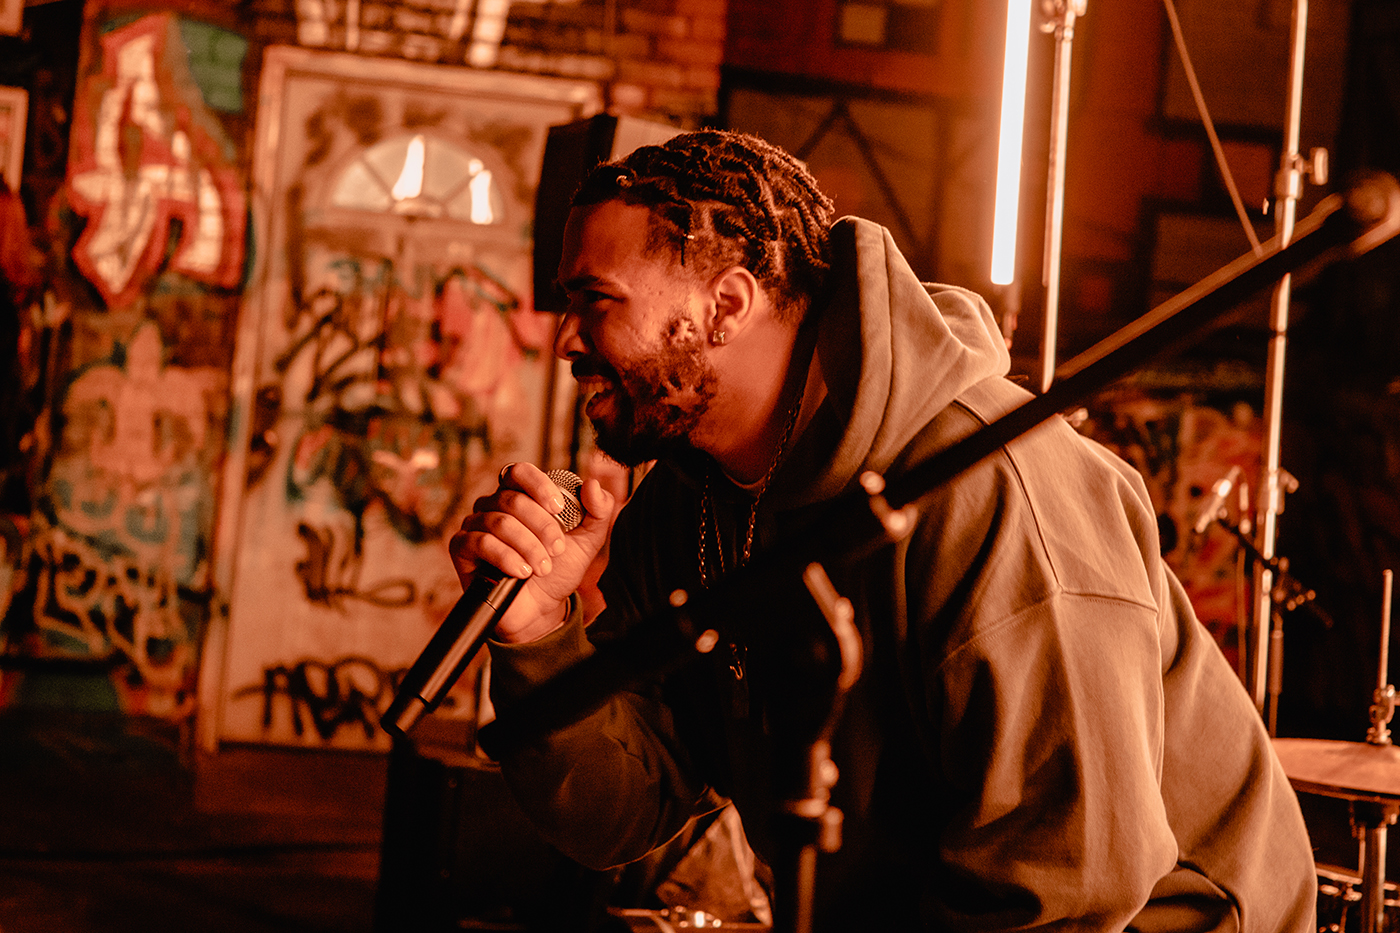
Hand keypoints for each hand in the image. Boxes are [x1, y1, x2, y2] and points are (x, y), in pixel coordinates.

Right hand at [449, 462, 616, 643]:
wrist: (541, 608)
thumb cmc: (559, 569)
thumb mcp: (588, 541)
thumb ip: (598, 510)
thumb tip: (591, 484)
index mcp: (521, 495)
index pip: (520, 472)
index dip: (539, 485)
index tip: (559, 509)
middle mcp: (493, 504)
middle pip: (512, 500)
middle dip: (542, 527)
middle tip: (558, 550)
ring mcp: (475, 525)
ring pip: (499, 522)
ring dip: (528, 547)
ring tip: (543, 567)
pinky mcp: (462, 547)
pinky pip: (480, 542)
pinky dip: (506, 557)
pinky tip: (522, 572)